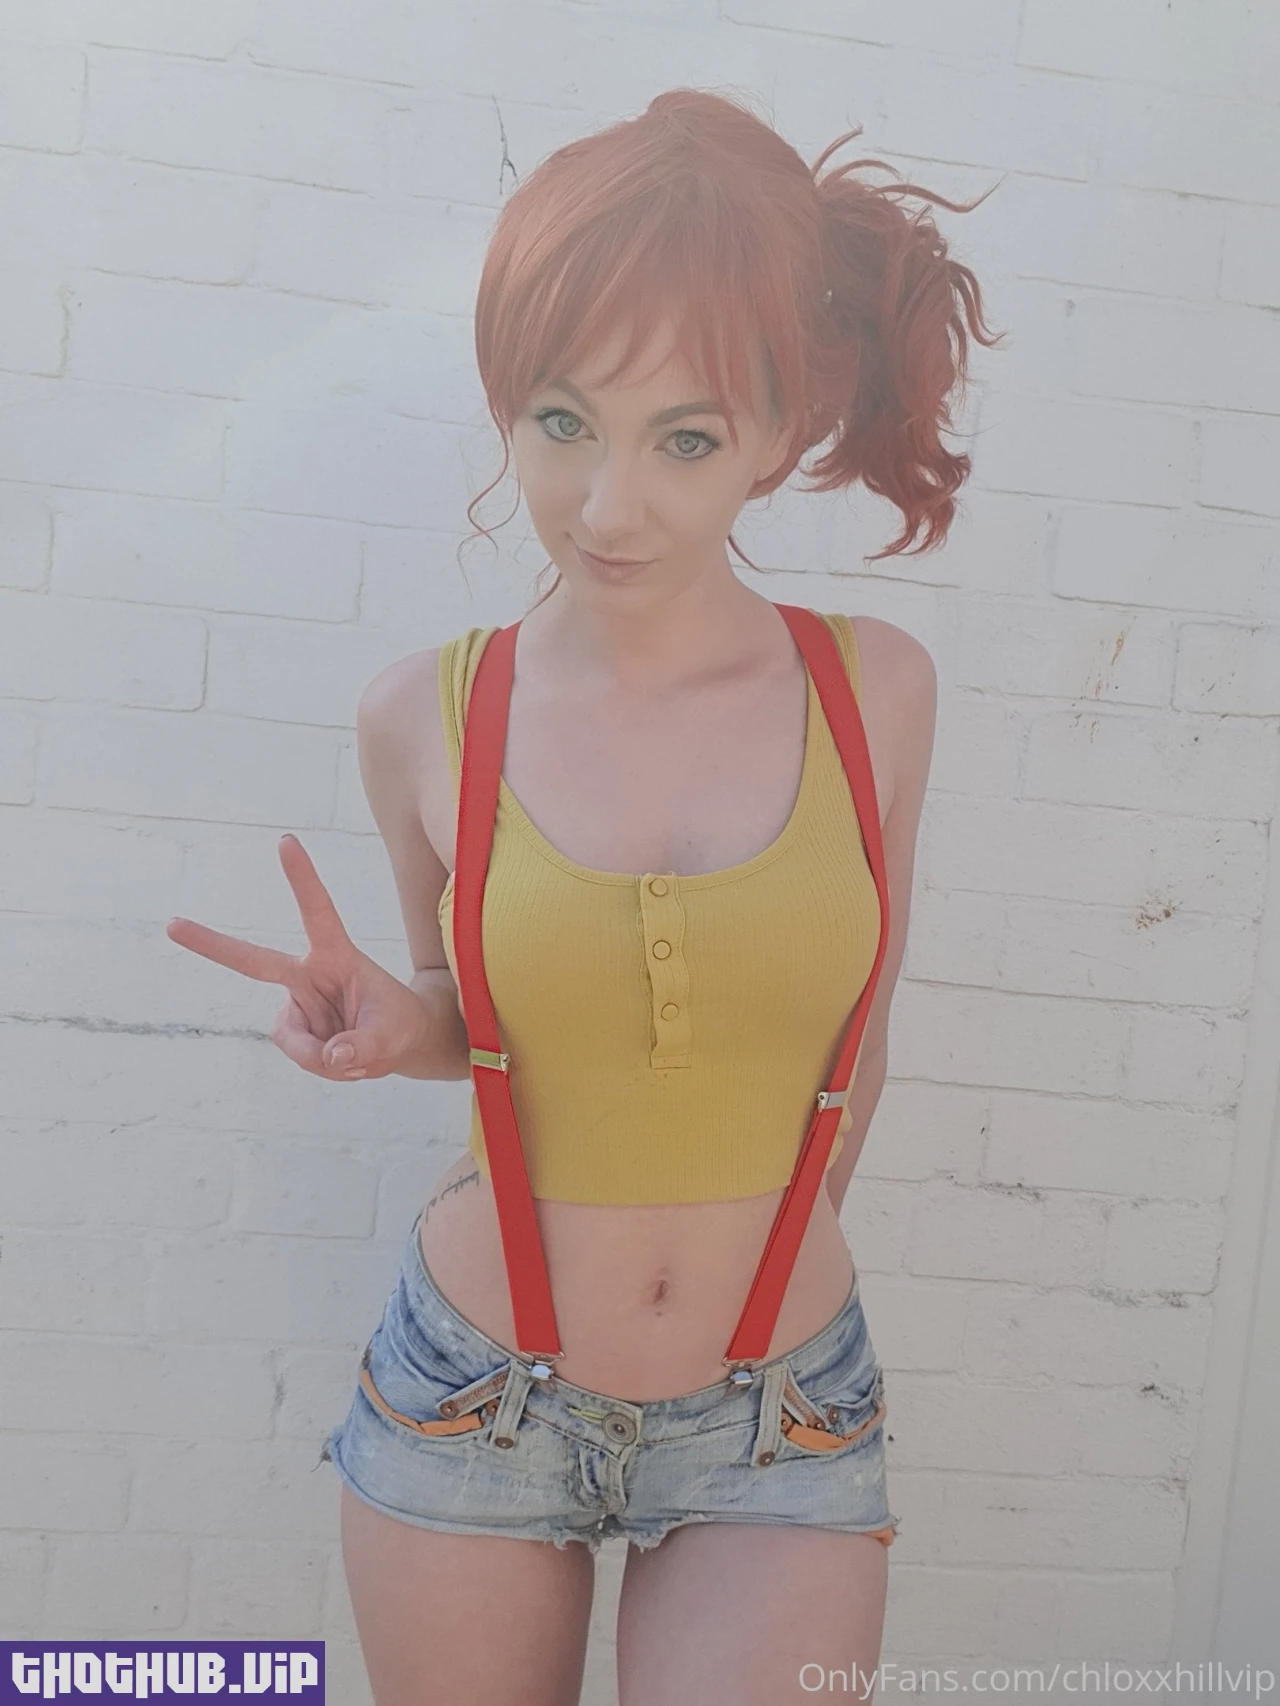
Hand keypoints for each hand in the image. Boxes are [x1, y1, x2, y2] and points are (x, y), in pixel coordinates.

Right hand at [166, 833, 435, 1081]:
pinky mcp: (291, 1028)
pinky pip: (300, 1056)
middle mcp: (307, 975)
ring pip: (296, 1041)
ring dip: (326, 1057)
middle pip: (253, 960)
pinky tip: (343, 1060)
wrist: (398, 1041)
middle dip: (212, 943)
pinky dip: (323, 1066)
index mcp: (336, 955)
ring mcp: (296, 1003)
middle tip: (171, 924)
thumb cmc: (398, 1024)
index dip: (302, 879)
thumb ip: (364, 1046)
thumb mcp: (394, 1034)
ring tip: (357, 1054)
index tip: (285, 841)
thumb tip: (331, 1057)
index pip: (317, 912)